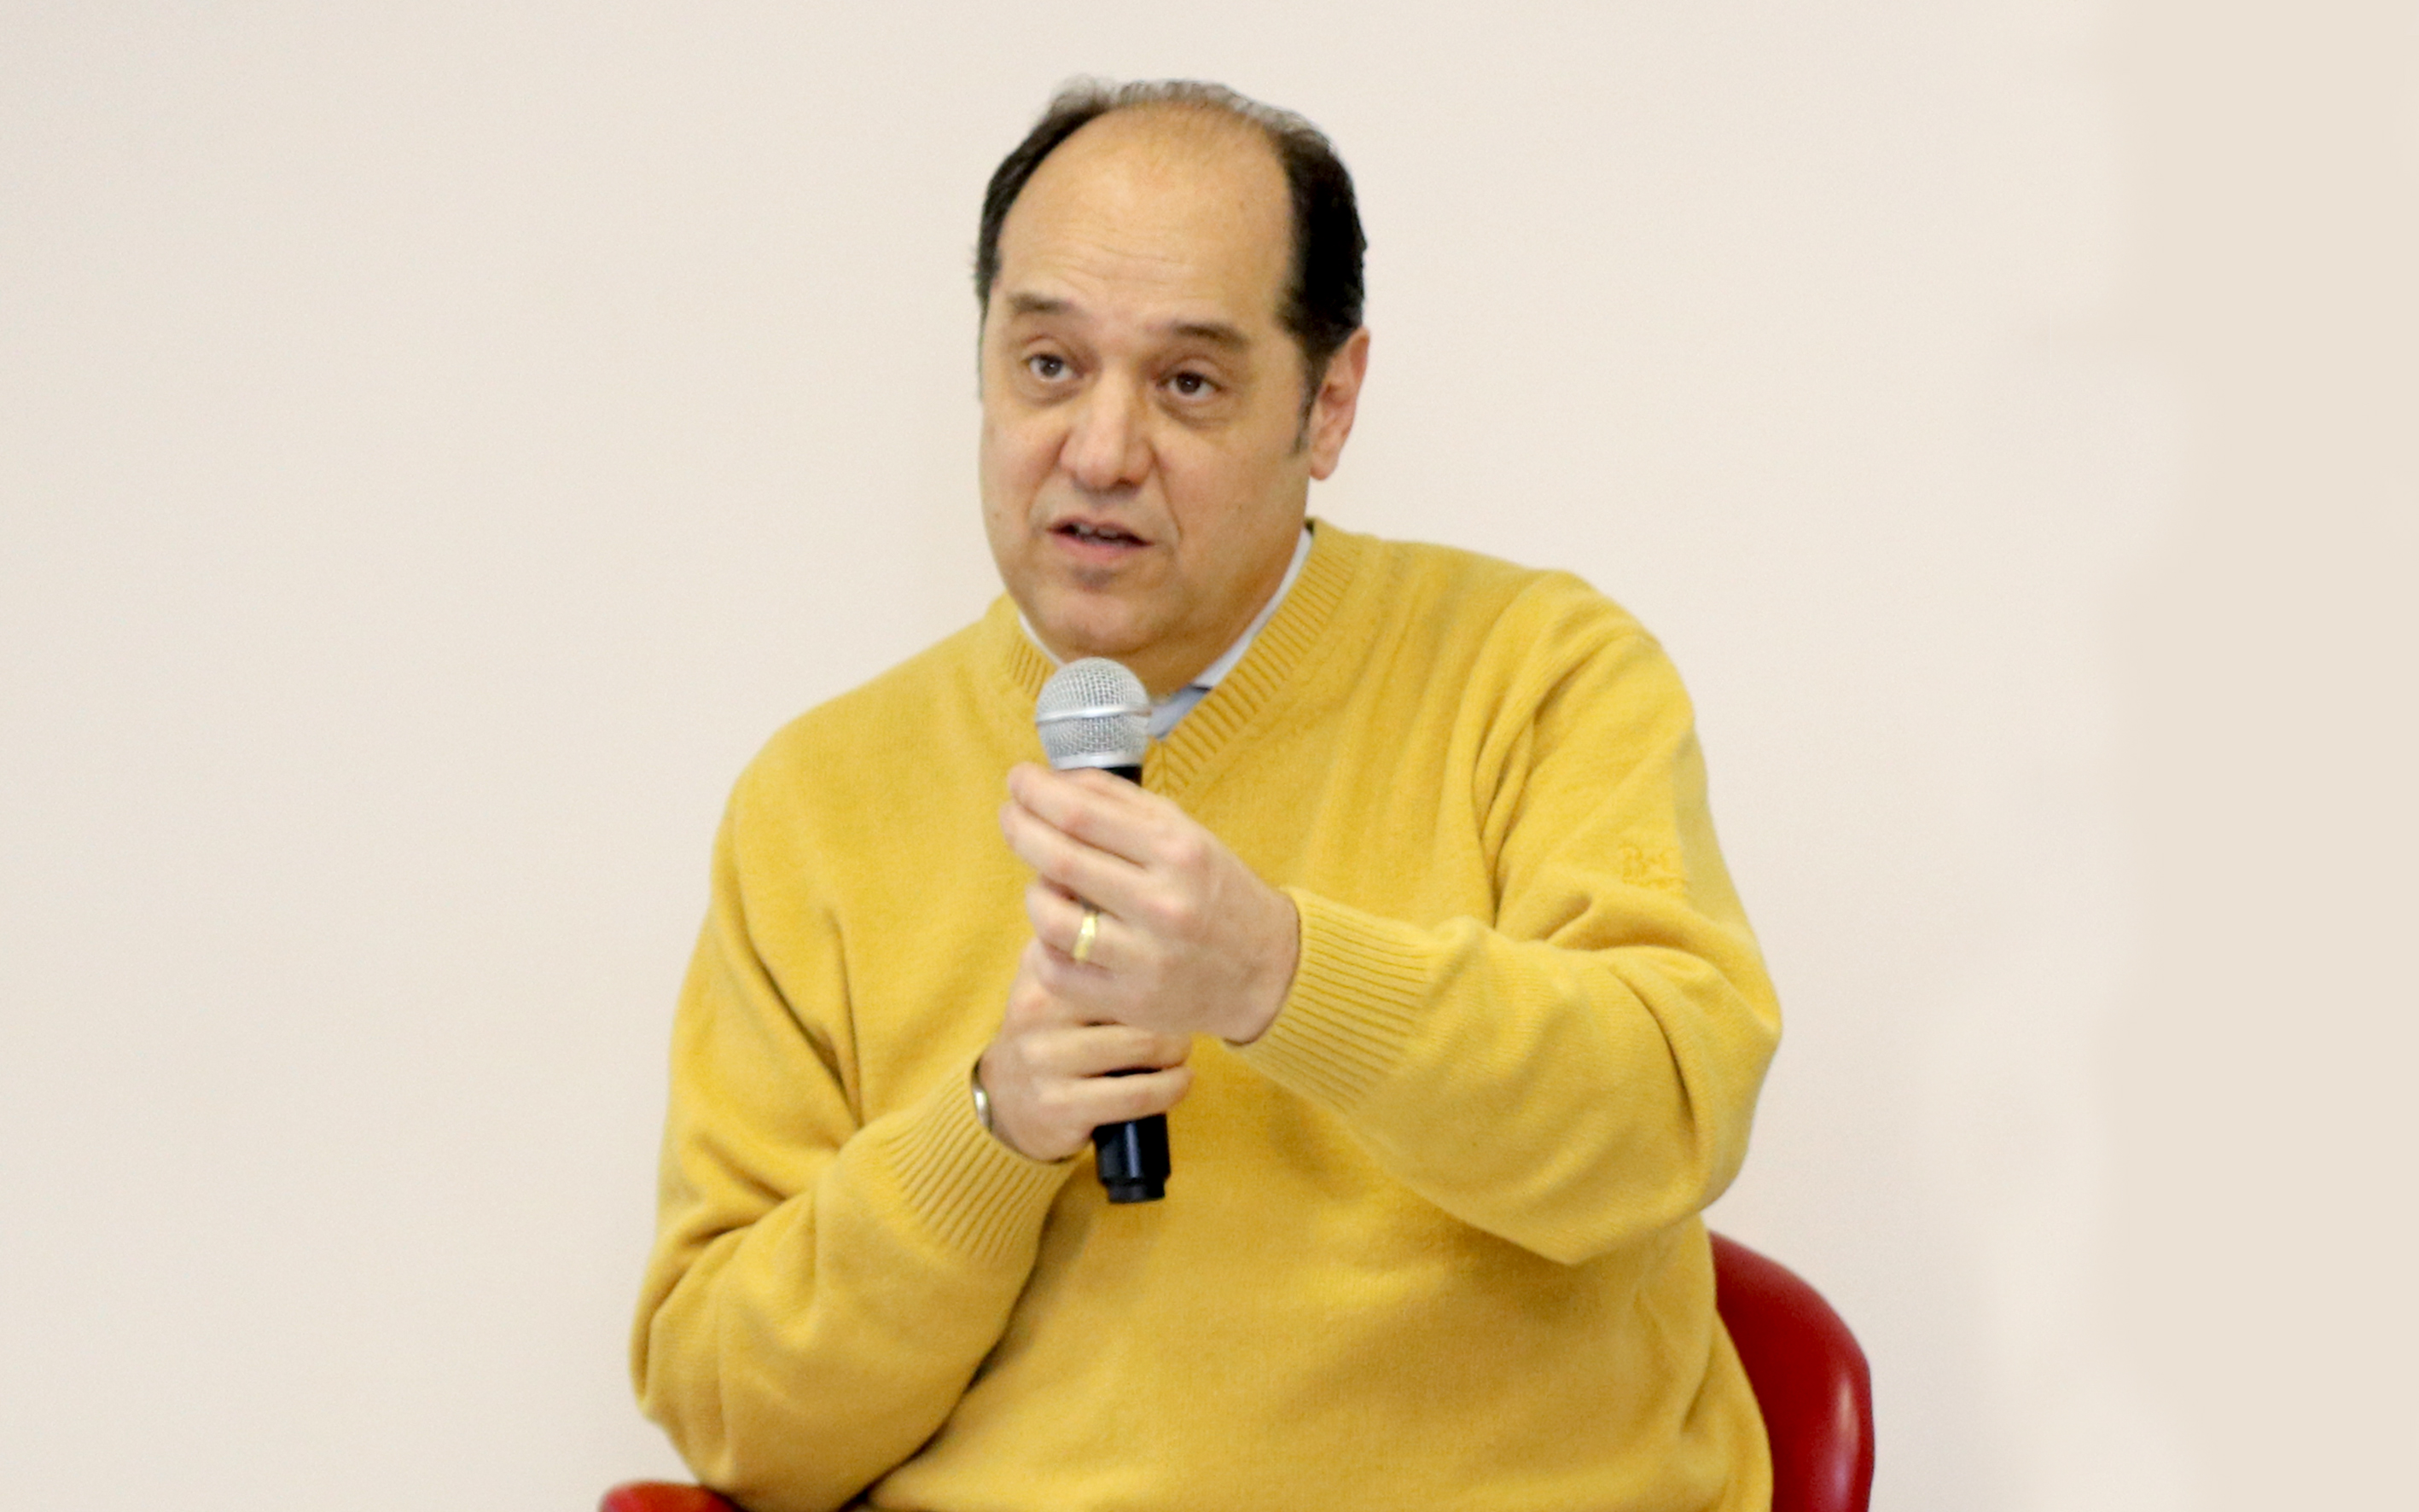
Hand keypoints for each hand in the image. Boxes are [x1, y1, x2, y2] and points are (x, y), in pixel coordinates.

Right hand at [977, 939, 1193, 1161]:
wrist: (1005, 1099)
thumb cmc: (1053, 1030)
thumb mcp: (1056, 978)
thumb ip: (1089, 941)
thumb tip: (1145, 897)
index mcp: (1042, 967)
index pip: (1114, 949)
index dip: (1156, 961)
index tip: (1176, 970)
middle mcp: (1035, 1010)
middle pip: (1137, 997)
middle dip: (1174, 1010)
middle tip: (1182, 1018)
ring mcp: (1043, 1060)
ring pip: (1144, 1045)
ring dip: (1178, 1050)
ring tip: (1179, 1048)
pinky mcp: (1058, 1105)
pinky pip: (1137, 1094)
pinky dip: (1172, 1087)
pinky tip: (1180, 1080)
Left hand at [997, 763, 1299, 1045]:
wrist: (1266, 971)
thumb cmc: (1216, 892)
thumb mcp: (1187, 833)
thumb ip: (1122, 803)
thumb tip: (1056, 778)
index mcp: (1179, 852)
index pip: (1082, 814)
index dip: (1036, 792)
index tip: (1018, 780)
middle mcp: (1163, 903)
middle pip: (1059, 858)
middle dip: (1019, 828)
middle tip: (1009, 815)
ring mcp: (1146, 958)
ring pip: (1050, 918)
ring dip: (1033, 891)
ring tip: (1042, 881)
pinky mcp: (1130, 1001)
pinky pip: (1056, 971)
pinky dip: (1043, 945)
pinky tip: (1056, 930)